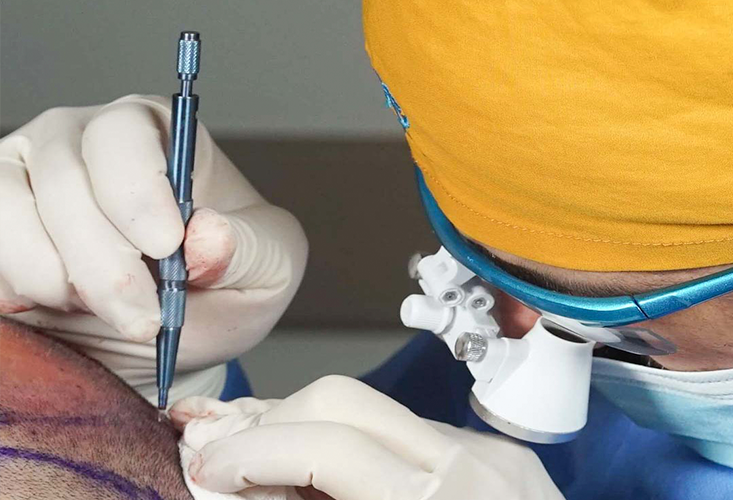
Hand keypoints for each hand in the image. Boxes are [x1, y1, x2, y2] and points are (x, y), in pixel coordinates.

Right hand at [0, 95, 307, 392]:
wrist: (177, 331)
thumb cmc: (226, 283)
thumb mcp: (268, 267)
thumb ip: (245, 248)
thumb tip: (207, 236)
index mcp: (156, 133)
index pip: (125, 136)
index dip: (138, 194)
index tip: (166, 249)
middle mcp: (82, 141)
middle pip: (65, 178)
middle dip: (106, 264)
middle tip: (144, 319)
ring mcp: (27, 179)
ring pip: (11, 214)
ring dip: (57, 279)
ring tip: (104, 309)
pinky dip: (18, 290)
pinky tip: (63, 305)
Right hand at [171, 375, 563, 499]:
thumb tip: (251, 493)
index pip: (329, 446)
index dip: (254, 452)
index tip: (210, 467)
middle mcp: (468, 464)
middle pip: (345, 400)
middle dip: (275, 421)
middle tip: (233, 456)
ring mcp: (487, 450)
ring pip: (375, 408)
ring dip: (312, 426)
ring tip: (271, 453)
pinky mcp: (498, 451)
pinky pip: (409, 430)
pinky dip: (360, 442)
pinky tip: (338, 467)